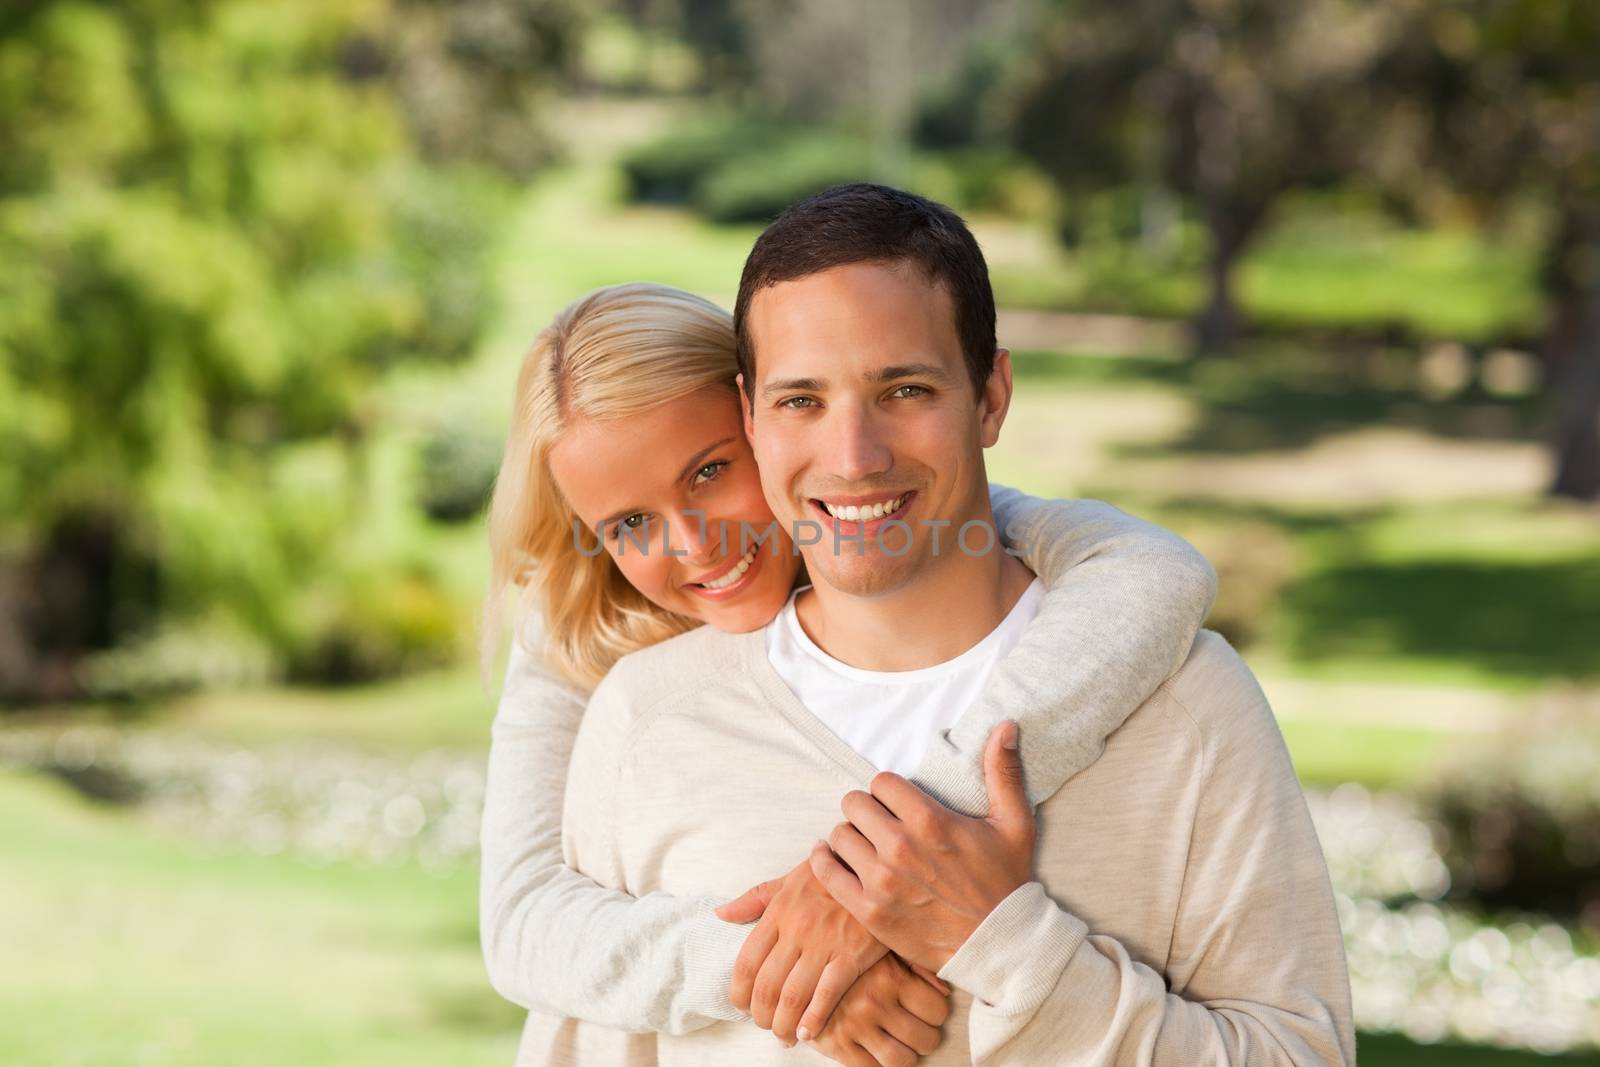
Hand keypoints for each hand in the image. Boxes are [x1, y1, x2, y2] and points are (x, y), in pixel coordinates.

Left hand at [716, 857, 888, 1044]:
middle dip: (760, 1015)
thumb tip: (720, 914)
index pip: (747, 962)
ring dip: (784, 1024)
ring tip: (784, 1036)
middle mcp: (797, 929)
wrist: (874, 869)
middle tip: (765, 1026)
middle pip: (766, 985)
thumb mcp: (790, 879)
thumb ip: (754, 899)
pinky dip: (814, 1018)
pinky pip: (828, 993)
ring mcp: (825, 943)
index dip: (739, 993)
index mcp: (779, 912)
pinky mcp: (853, 954)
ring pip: (793, 995)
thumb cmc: (831, 875)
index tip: (741, 1007)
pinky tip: (808, 1032)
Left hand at [810, 720, 1034, 972]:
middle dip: (866, 809)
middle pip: (854, 803)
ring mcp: (881, 881)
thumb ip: (1002, 771)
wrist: (999, 945)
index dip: (888, 790)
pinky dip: (825, 861)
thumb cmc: (1006, 881)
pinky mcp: (868, 911)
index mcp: (930, 820)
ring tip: (865, 843)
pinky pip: (826, 872)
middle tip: (879, 822)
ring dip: (850, 835)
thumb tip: (1006, 725)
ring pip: (838, 835)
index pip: (881, 782)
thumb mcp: (1014, 822)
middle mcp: (900, 847)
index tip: (896, 802)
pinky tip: (834, 857)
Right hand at [811, 954, 949, 1066]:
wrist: (795, 956)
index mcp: (891, 977)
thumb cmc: (844, 947)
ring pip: (901, 1061)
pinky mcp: (836, 1043)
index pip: (937, 1010)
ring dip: (907, 1058)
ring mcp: (856, 1025)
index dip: (937, 1015)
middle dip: (926, 1040)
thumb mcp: (880, 946)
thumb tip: (943, 990)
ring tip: (901, 1047)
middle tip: (919, 1034)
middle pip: (925, 1039)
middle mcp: (876, 1002)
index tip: (929, 1014)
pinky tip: (877, 1054)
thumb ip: (913, 965)